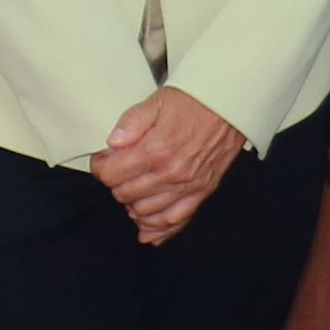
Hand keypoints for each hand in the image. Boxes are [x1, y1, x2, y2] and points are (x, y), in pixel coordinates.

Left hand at [96, 87, 247, 245]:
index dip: (100, 168)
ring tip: (132, 190)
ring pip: (146, 212)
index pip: (112, 174)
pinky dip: (159, 229)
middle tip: (118, 172)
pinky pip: (176, 220)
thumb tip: (112, 142)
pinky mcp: (201, 193)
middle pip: (125, 195)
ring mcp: (187, 187)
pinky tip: (147, 229)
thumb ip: (131, 122)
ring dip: (133, 205)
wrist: (228, 105)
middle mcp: (170, 173)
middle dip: (115, 184)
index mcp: (155, 150)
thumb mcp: (156, 101)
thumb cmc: (193, 102)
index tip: (102, 161)